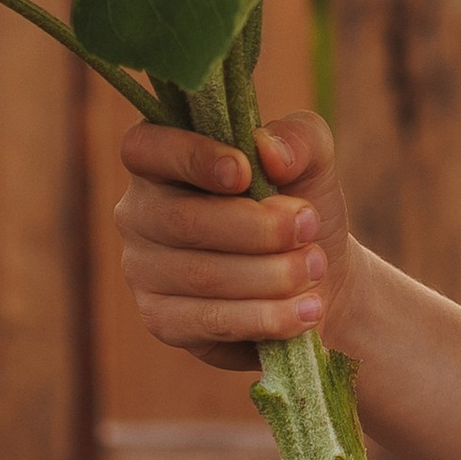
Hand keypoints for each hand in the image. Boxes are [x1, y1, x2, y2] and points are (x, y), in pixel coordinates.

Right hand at [113, 111, 353, 369]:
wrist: (320, 280)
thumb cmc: (300, 208)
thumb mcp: (314, 161)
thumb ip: (299, 138)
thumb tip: (270, 153)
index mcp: (163, 159)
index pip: (145, 147)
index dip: (191, 158)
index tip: (245, 172)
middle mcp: (141, 212)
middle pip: (181, 219)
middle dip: (257, 227)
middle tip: (309, 226)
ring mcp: (143, 269)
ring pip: (201, 274)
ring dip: (271, 274)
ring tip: (316, 268)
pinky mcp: (162, 320)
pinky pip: (209, 320)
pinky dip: (266, 316)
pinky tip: (306, 309)